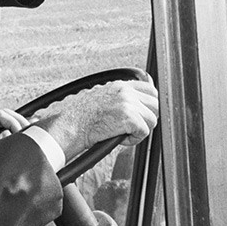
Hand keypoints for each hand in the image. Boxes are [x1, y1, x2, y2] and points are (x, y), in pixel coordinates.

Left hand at [0, 108, 30, 160]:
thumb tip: (7, 144)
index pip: (0, 115)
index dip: (13, 122)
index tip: (21, 134)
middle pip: (5, 115)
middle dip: (20, 122)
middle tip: (32, 134)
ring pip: (4, 122)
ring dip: (16, 127)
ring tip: (29, 137)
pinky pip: (0, 130)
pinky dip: (10, 133)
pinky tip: (20, 140)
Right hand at [37, 79, 158, 159]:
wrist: (71, 125)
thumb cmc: (83, 117)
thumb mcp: (103, 97)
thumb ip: (121, 97)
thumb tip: (138, 105)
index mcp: (121, 85)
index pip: (151, 90)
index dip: (150, 104)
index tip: (144, 114)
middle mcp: (126, 91)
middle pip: (156, 104)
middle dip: (148, 118)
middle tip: (133, 127)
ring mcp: (128, 103)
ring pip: (151, 120)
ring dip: (140, 130)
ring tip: (123, 133)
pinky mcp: (128, 118)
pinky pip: (144, 132)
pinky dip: (134, 140)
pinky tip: (120, 138)